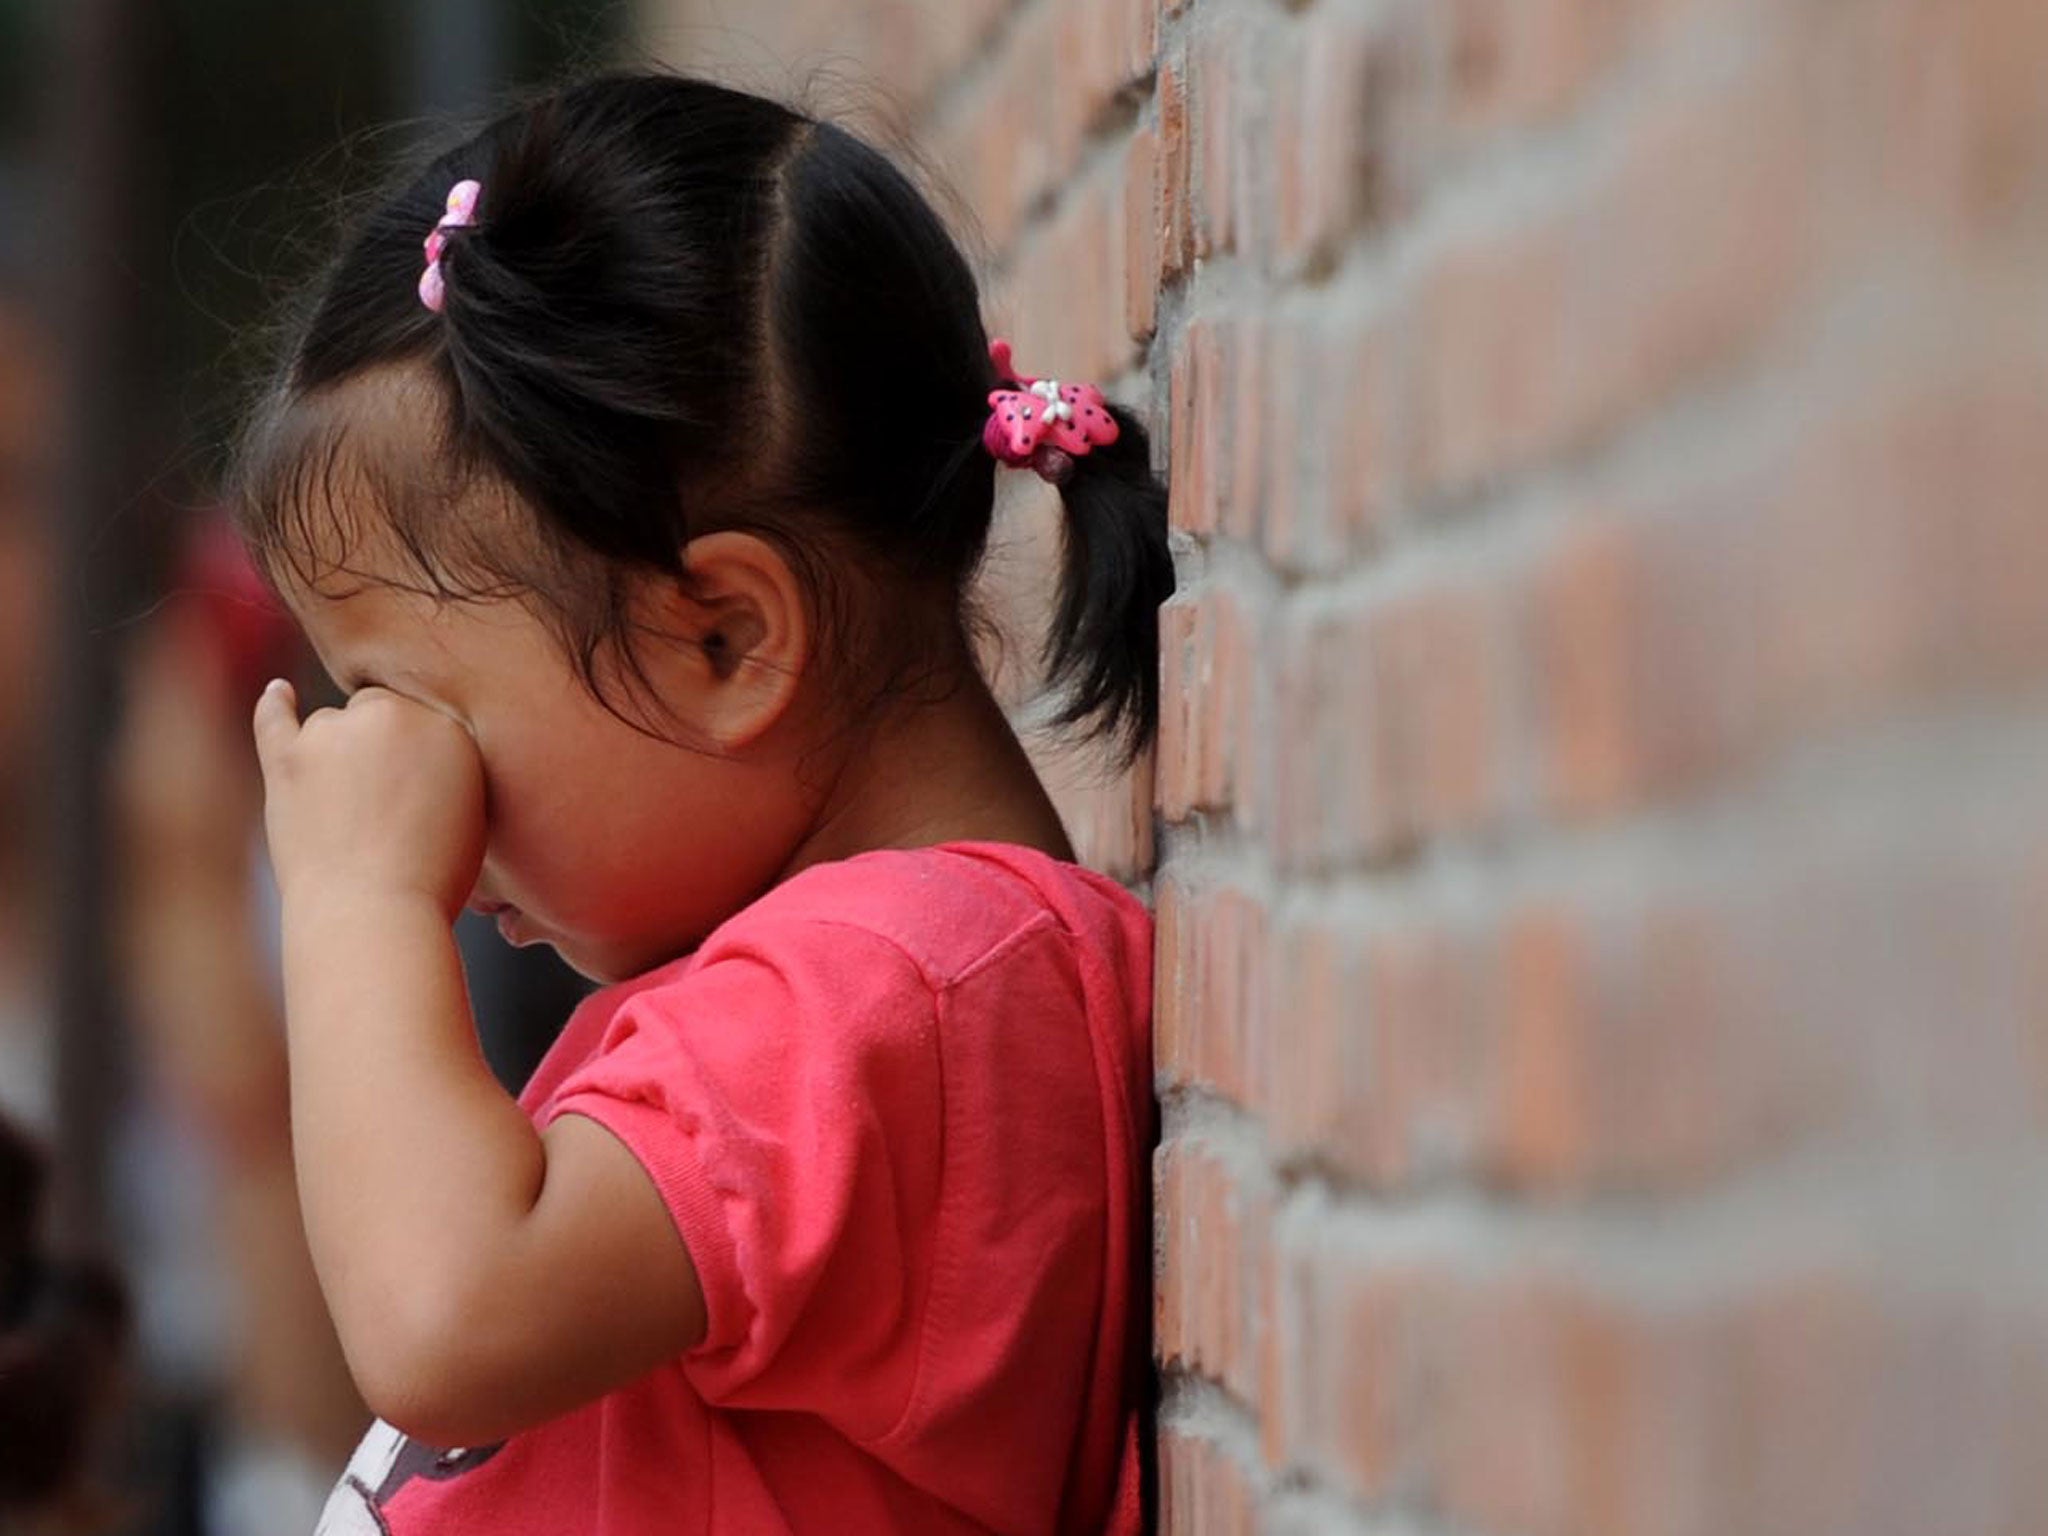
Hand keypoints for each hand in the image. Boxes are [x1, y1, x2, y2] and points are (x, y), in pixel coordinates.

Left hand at [252, 679, 485, 919]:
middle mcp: (390, 714)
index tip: (416, 793)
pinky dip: (274, 704)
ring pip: (331, 724)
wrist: (374, 915)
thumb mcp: (472, 815)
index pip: (425, 718)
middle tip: (384, 805)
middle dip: (381, 747)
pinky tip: (278, 693)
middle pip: (379, 710)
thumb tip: (422, 754)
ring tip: (346, 813)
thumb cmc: (432, 880)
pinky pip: (274, 717)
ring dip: (337, 753)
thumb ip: (449, 767)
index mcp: (447, 726)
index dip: (418, 756)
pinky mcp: (286, 758)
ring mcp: (331, 733)